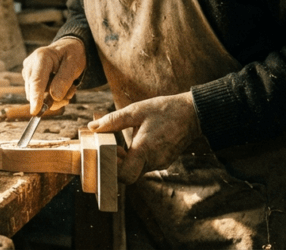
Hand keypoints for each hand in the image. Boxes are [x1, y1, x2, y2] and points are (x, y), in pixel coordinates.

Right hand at [22, 38, 85, 114]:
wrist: (68, 49)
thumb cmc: (72, 54)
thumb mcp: (74, 64)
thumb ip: (64, 80)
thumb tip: (55, 97)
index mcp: (41, 57)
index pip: (37, 80)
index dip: (36, 97)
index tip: (35, 111)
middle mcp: (30, 64)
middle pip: (35, 91)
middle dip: (53, 98)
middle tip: (71, 92)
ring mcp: (28, 72)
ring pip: (36, 96)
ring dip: (54, 98)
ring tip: (68, 87)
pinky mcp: (29, 79)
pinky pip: (38, 95)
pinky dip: (51, 96)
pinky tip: (61, 88)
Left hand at [87, 91, 201, 183]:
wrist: (193, 113)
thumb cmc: (164, 110)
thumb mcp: (136, 111)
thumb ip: (113, 121)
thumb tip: (92, 127)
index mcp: (145, 150)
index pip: (125, 176)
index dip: (112, 170)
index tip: (106, 156)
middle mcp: (154, 161)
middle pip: (129, 174)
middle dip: (116, 164)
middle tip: (110, 148)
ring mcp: (161, 163)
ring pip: (137, 170)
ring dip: (126, 161)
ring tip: (119, 144)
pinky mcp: (165, 161)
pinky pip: (146, 165)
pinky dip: (137, 158)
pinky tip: (134, 143)